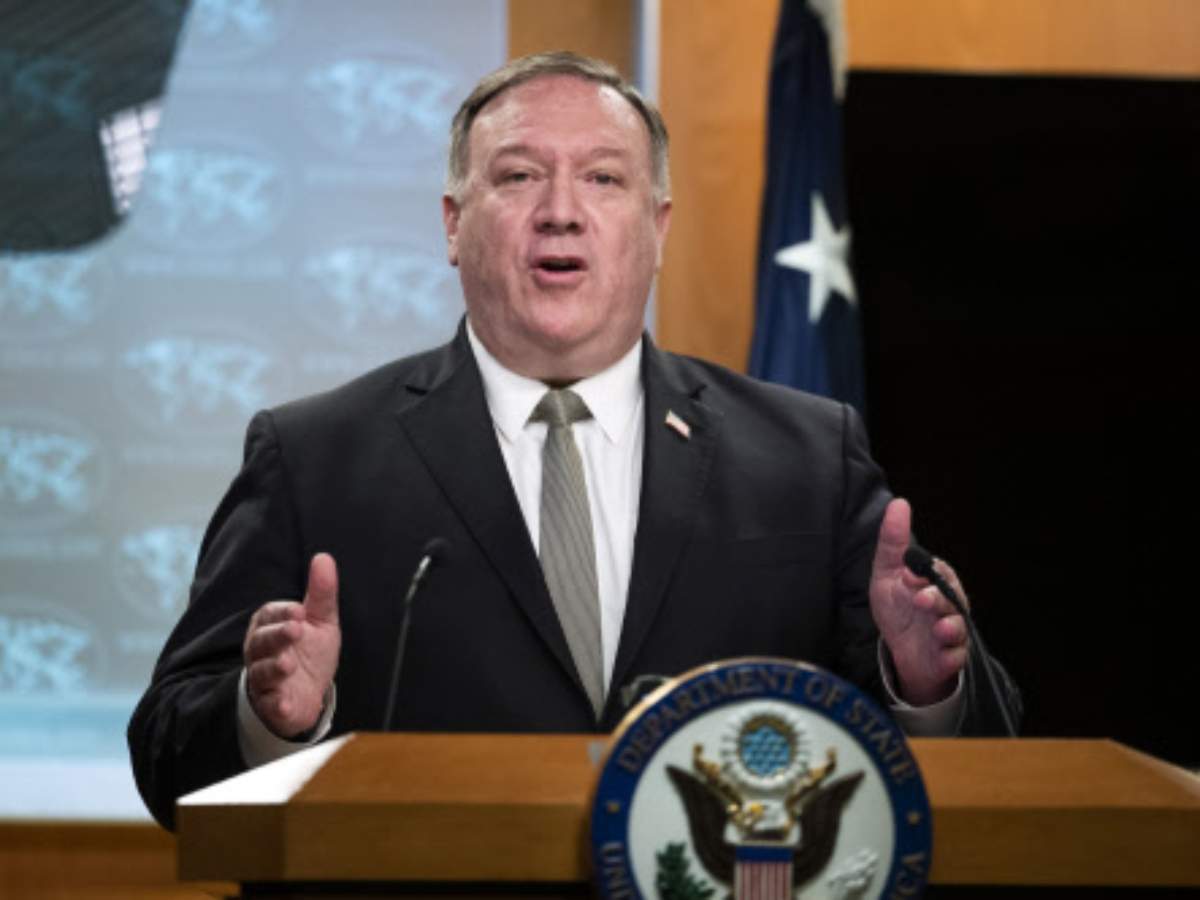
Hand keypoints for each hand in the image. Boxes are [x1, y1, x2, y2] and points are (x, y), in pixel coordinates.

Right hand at [243, 553, 340, 738]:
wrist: (309, 694)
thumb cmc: (309, 652)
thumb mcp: (320, 621)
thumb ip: (321, 593)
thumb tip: (323, 557)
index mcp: (270, 626)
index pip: (270, 614)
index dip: (283, 612)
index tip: (300, 611)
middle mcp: (260, 651)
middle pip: (262, 641)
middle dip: (277, 635)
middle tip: (296, 630)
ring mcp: (264, 679)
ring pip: (262, 671)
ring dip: (274, 667)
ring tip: (288, 663)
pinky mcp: (271, 705)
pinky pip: (270, 705)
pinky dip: (276, 704)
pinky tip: (284, 703)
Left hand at [869, 499, 968, 705]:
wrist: (899, 651)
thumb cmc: (897, 608)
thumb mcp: (887, 574)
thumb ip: (893, 542)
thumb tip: (899, 503)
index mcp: (935, 582)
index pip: (939, 571)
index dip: (927, 573)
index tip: (908, 575)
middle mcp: (948, 605)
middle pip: (951, 599)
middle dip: (938, 599)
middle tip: (921, 600)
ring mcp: (951, 631)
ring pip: (958, 628)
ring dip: (950, 628)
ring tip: (939, 629)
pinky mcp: (949, 657)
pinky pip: (956, 657)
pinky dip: (950, 656)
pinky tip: (943, 654)